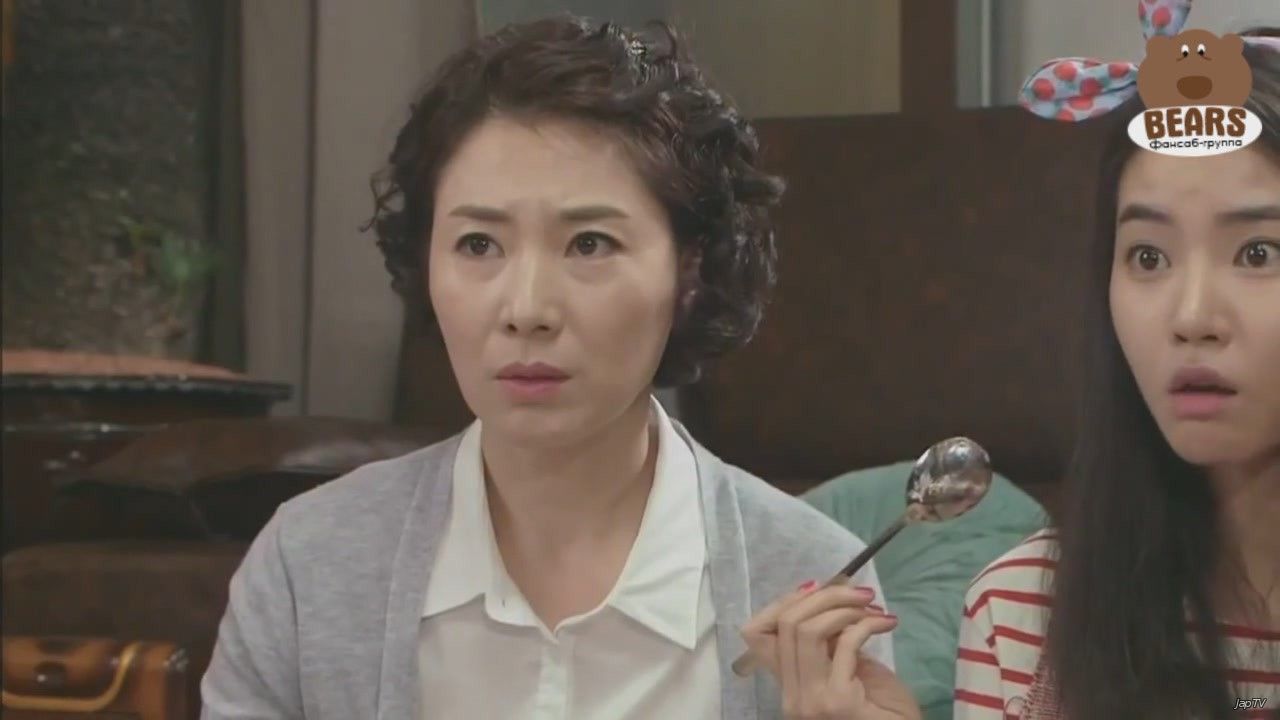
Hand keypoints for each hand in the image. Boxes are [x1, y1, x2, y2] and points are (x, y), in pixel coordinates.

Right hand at [740, 581, 919, 719]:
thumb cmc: (883, 714)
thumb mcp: (850, 672)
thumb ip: (831, 646)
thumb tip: (829, 603)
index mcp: (789, 688)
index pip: (756, 634)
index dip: (783, 602)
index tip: (818, 588)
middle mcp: (791, 696)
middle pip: (786, 624)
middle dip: (824, 595)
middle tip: (859, 593)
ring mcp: (810, 700)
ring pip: (807, 629)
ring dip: (844, 606)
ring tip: (873, 608)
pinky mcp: (838, 701)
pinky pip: (846, 643)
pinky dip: (867, 624)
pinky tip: (886, 623)